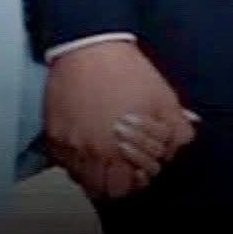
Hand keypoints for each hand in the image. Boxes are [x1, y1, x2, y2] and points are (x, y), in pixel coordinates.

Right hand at [44, 41, 196, 199]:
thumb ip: (177, 130)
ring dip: (93, 172)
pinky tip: (85, 145)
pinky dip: (73, 158)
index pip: (126, 188)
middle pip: (102, 189)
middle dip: (115, 181)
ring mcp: (69, 144)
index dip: (136, 180)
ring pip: (80, 177)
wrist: (90, 44)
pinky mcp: (53, 132)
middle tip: (123, 166)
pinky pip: (62, 159)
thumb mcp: (163, 99)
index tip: (139, 169)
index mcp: (120, 149)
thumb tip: (179, 149)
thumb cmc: (125, 70)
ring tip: (104, 156)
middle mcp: (91, 152)